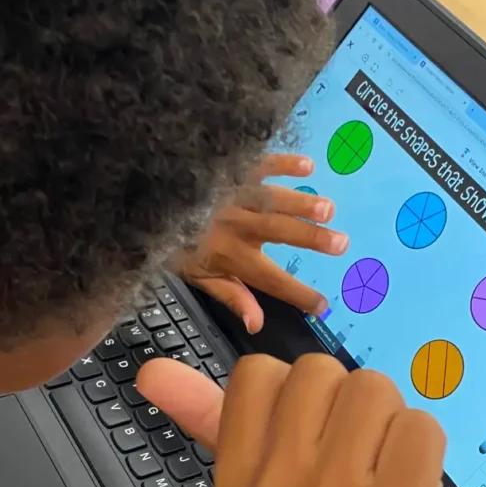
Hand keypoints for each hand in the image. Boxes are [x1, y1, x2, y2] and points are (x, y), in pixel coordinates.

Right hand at [138, 355, 479, 486]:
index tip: (309, 448)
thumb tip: (147, 370)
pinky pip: (421, 424)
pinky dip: (427, 448)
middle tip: (355, 466)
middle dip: (346, 406)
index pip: (258, 370)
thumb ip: (206, 418)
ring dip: (391, 424)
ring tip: (385, 476)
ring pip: (375, 388)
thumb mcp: (260, 482)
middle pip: (321, 371)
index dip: (294, 398)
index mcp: (236, 484)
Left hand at [174, 154, 347, 332]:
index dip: (296, 295)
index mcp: (229, 255)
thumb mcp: (198, 277)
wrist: (144, 204)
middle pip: (276, 233)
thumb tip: (257, 324)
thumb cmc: (176, 244)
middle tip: (341, 243)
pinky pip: (259, 164)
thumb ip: (232, 297)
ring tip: (327, 208)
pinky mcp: (232, 171)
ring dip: (300, 202)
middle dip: (310, 238)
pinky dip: (282, 163)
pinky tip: (307, 166)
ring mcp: (233, 195)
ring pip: (270, 199)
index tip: (323, 305)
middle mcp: (234, 225)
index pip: (269, 281)